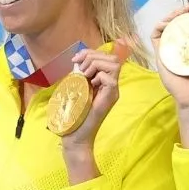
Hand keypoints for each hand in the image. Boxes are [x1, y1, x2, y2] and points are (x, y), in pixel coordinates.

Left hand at [59, 45, 127, 183]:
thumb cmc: (74, 116)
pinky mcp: (110, 98)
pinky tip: (89, 85)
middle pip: (112, 58)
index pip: (105, 57)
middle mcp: (110, 85)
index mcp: (103, 81)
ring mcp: (112, 91)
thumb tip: (77, 60)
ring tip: (85, 77)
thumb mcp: (75, 89)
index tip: (75, 60)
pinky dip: (98, 77)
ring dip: (96, 65)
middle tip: (81, 69)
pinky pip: (111, 79)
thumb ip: (79, 75)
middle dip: (93, 57)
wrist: (76, 137)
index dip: (89, 53)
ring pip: (114, 65)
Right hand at [148, 4, 188, 147]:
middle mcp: (179, 46)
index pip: (188, 24)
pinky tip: (170, 22)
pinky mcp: (160, 55)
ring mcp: (168, 50)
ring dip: (173, 14)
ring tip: (184, 10)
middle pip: (176, 22)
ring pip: (165, 26)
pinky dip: (161, 25)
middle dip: (183, 10)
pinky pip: (156, 36)